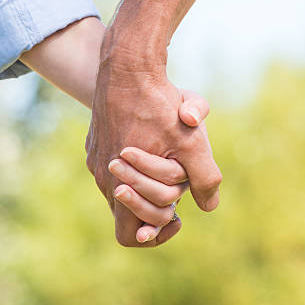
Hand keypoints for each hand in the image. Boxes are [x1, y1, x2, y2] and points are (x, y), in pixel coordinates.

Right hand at [108, 90, 212, 243]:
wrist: (126, 67)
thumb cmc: (159, 106)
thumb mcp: (191, 142)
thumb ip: (204, 179)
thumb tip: (210, 207)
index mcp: (118, 187)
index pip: (131, 237)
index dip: (155, 234)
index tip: (177, 215)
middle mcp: (101, 178)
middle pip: (128, 215)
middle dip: (155, 207)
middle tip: (176, 191)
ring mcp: (94, 160)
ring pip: (121, 190)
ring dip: (145, 185)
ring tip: (166, 163)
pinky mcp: (94, 144)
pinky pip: (113, 168)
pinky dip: (134, 167)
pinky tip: (149, 144)